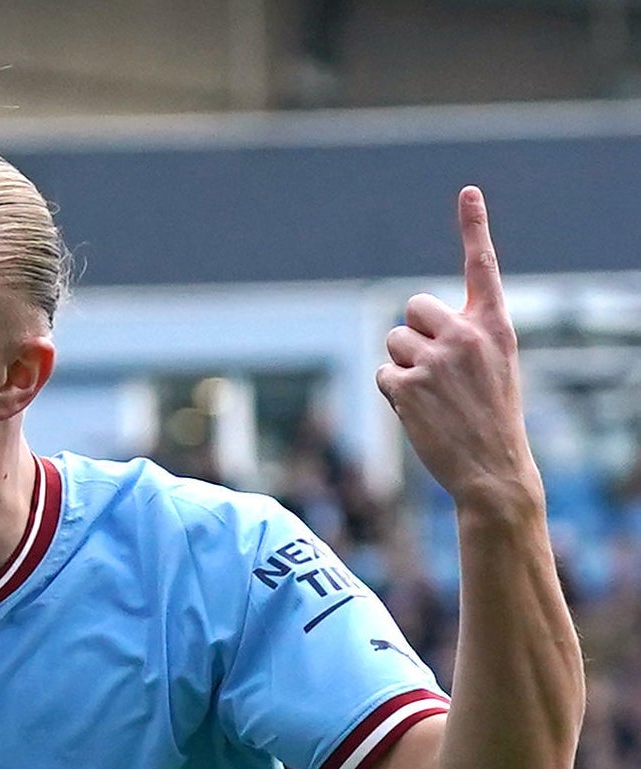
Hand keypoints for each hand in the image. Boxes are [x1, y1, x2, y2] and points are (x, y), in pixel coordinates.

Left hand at [376, 186, 540, 511]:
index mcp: (495, 326)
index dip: (474, 227)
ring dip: (403, 366)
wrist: (494, 469)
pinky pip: (382, 374)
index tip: (468, 191)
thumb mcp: (495, 367)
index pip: (482, 267)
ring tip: (433, 397)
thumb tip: (418, 323)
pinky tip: (419, 412)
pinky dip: (393, 392)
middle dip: (414, 332)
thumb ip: (465, 336)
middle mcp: (465, 335)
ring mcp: (434, 359)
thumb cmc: (493, 417)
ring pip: (393, 341)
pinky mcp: (405, 384)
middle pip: (413, 306)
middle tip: (437, 369)